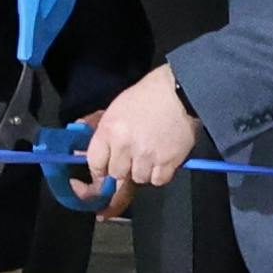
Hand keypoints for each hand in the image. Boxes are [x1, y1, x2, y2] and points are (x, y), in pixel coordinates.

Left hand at [84, 68, 198, 188]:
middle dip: (124, 167)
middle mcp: (125, 146)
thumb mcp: (117, 108)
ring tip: (150, 154)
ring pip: (138, 179)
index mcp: (109, 130)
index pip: (95, 163)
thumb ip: (104, 132)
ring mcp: (146, 155)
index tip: (104, 170)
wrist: (180, 92)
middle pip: (117, 173)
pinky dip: (160, 173)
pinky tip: (162, 159)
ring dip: (143, 170)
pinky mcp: (168, 161)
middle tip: (133, 156)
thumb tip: (93, 152)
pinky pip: (158, 180)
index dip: (100, 169)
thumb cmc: (148, 96)